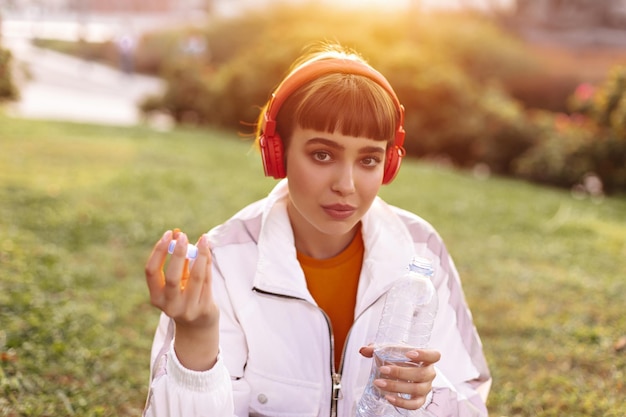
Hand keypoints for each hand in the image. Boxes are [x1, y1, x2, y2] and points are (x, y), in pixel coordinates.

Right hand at [145, 229, 219, 369]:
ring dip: (199, 255)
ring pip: (195, 277)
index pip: (151, 272)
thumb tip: (178, 234)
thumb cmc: (185, 296)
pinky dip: (207, 263)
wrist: (198, 326)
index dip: (158, 252)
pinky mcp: (204, 308)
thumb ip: (179, 261)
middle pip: (172, 277)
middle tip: (182, 236)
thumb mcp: (177, 282)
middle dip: (177, 254)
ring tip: (202, 239)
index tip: (167, 235)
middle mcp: (169, 305)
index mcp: (156, 297)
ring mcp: (187, 309)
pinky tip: (207, 250)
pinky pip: (207, 280)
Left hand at [359, 346, 440, 409]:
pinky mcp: (420, 400)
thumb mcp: (390, 351)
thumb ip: (377, 349)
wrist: (403, 372)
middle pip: (421, 374)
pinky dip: (401, 401)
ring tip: (379, 383)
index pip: (434, 355)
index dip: (424, 354)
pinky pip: (414, 404)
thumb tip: (363, 350)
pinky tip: (388, 397)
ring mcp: (426, 387)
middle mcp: (429, 373)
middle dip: (400, 372)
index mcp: (427, 358)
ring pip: (416, 389)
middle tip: (383, 369)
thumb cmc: (400, 359)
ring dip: (396, 386)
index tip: (409, 353)